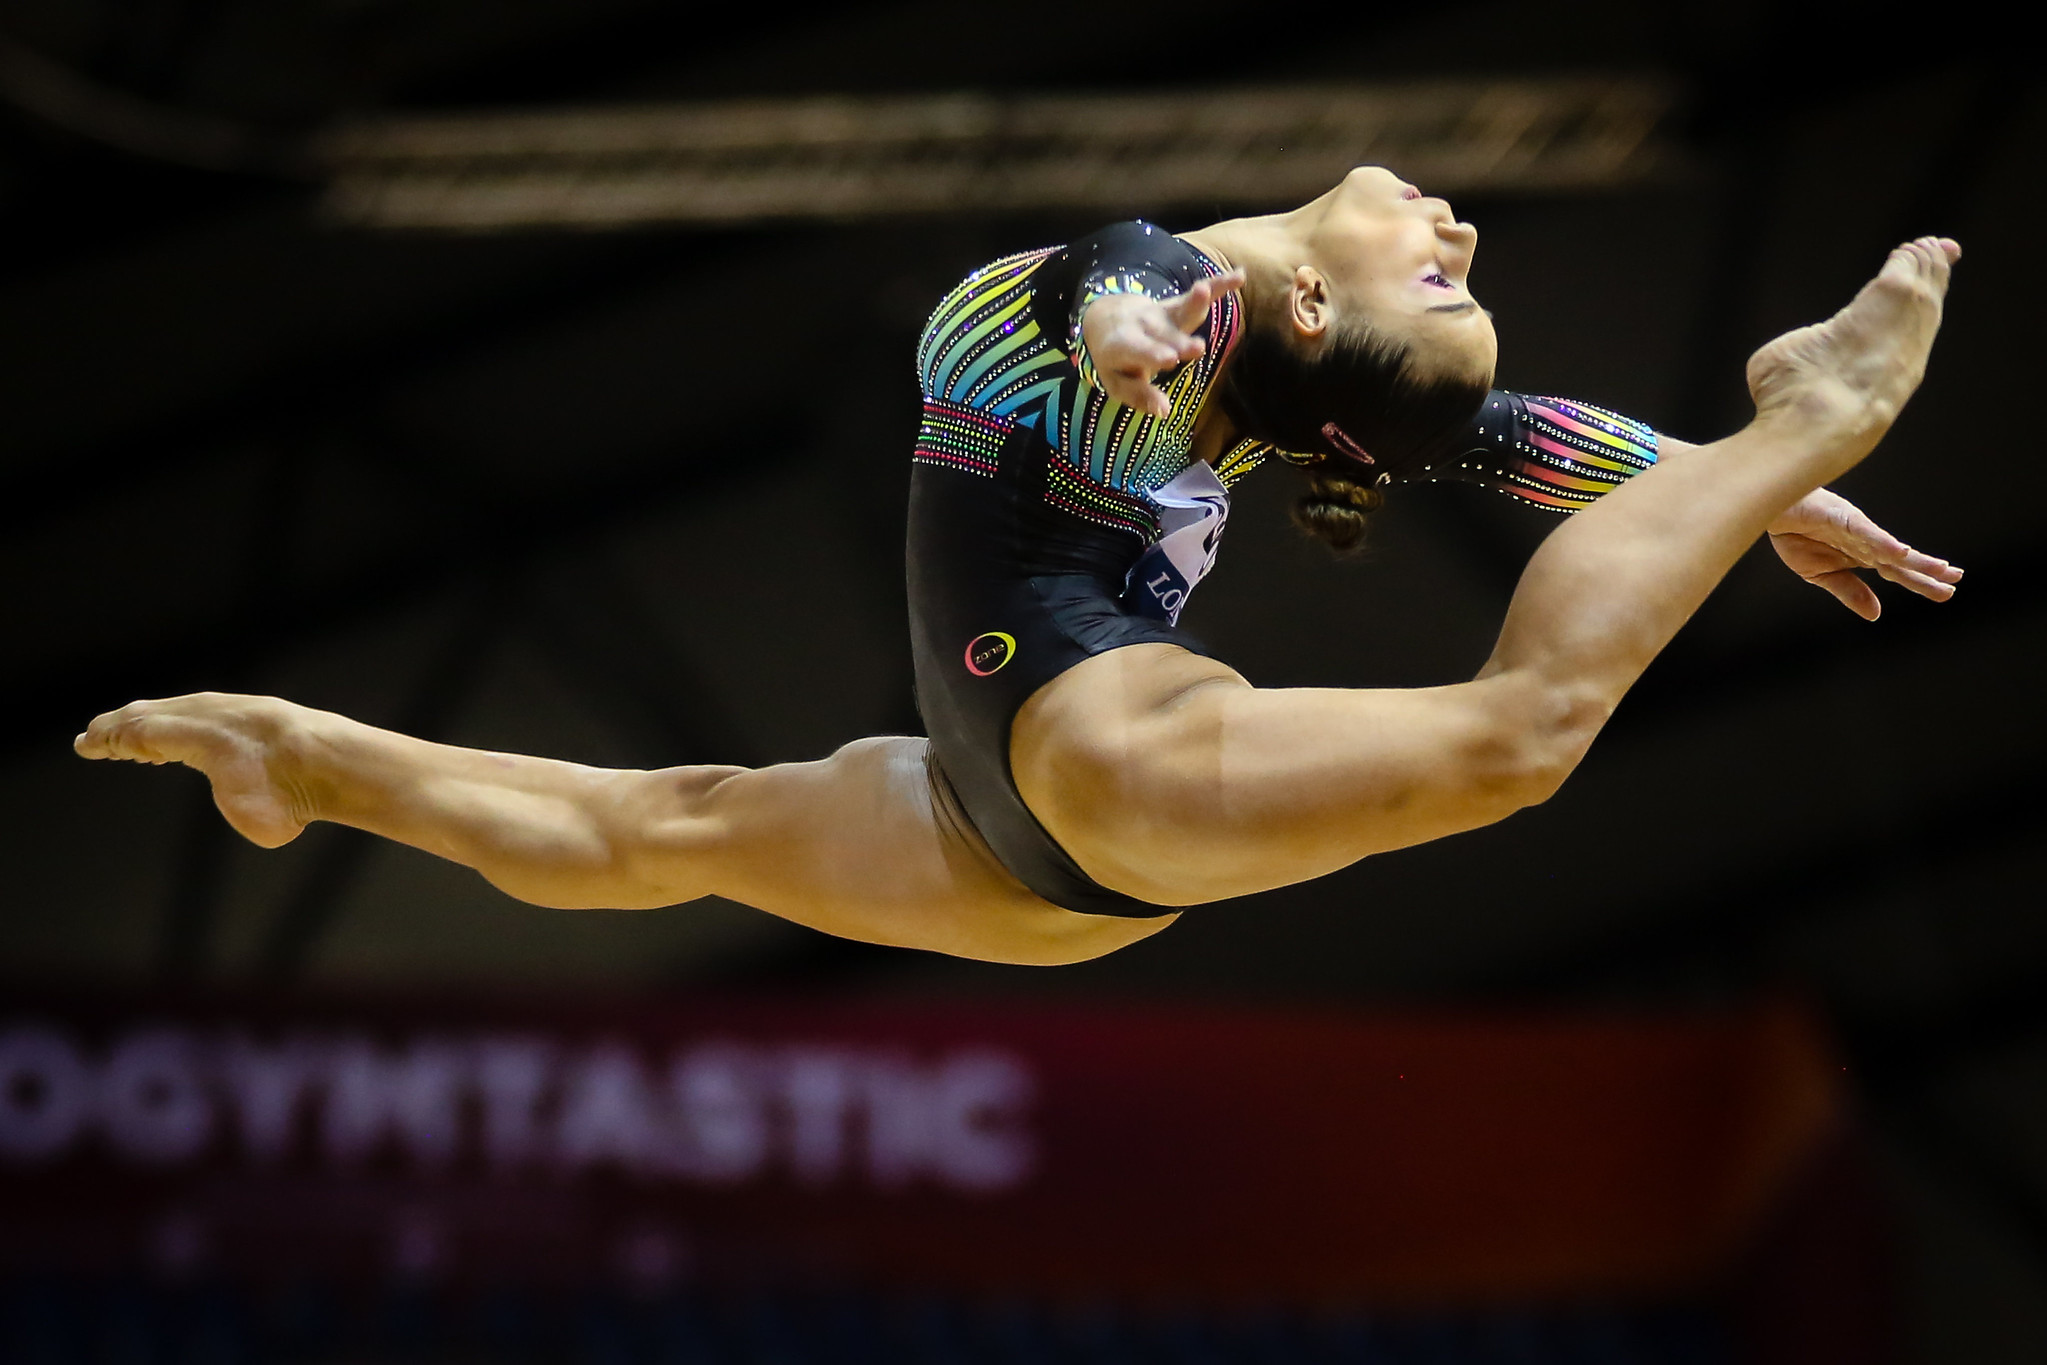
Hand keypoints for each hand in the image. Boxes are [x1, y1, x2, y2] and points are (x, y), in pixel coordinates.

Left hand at [1078, 268, 1245, 416]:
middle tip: (1198, 348)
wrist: (1107, 321)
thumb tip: (1165, 411)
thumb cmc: (1115, 361)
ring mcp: (1162, 314)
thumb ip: (1140, 396)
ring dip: (1194, 301)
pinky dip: (1219, 285)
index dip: (1154, 354)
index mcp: (1123, 346)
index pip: (1139, 351)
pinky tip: (1239, 278)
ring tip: (1205, 291)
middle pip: (1165, 335)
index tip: (1171, 360)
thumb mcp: (1118, 383)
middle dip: (1180, 341)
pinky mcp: (1177, 305)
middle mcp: (1143, 327)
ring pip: (1181, 309)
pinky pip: (1199, 294)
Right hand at [1766, 486, 1961, 619]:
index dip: (1920, 582)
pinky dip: (1883, 543)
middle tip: (1955, 579)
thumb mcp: (1819, 575)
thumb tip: (1875, 614)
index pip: (1897, 572)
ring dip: (1915, 559)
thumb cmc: (1794, 536)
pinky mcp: (1844, 521)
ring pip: (1892, 549)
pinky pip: (1867, 534)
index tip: (1946, 592)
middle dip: (1928, 571)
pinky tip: (1901, 552)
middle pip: (1902, 562)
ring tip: (1941, 569)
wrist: (1773, 510)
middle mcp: (1866, 544)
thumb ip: (1849, 591)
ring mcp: (1858, 532)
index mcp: (1860, 557)